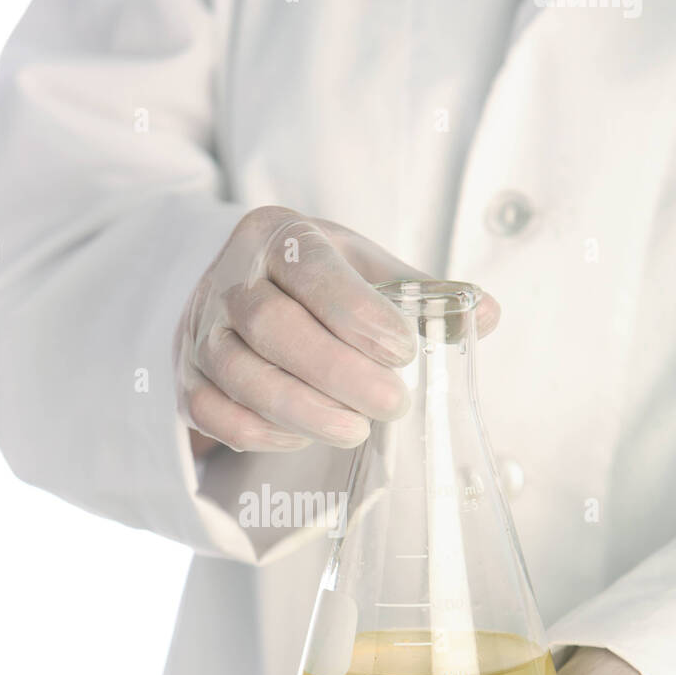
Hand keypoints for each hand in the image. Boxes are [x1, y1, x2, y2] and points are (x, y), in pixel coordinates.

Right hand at [176, 205, 499, 452]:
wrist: (241, 288)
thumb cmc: (317, 280)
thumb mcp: (367, 267)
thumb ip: (423, 293)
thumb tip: (486, 314)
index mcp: (278, 236)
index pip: (313, 271)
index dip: (358, 314)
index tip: (404, 350)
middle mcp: (229, 279)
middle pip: (272, 328)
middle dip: (337, 373)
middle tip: (394, 405)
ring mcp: (201, 332)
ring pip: (240, 375)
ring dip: (303, 411)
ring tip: (357, 430)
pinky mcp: (189, 379)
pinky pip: (215, 414)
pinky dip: (261, 433)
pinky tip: (304, 438)